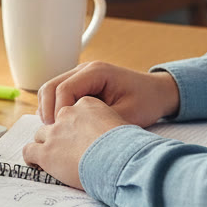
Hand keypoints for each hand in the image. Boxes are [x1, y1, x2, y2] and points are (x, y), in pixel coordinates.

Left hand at [22, 97, 129, 189]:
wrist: (121, 160)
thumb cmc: (128, 145)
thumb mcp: (122, 123)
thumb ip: (108, 121)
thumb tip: (107, 133)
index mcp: (87, 103)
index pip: (73, 109)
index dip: (75, 123)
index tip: (80, 136)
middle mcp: (68, 114)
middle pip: (55, 120)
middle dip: (59, 133)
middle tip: (67, 148)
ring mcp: (55, 132)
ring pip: (40, 134)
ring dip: (45, 144)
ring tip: (53, 157)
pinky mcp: (46, 152)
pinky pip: (29, 150)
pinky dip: (31, 157)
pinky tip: (38, 164)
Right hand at [37, 61, 179, 127]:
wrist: (158, 93)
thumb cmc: (146, 101)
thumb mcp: (126, 115)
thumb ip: (100, 122)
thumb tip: (75, 136)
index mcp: (96, 72)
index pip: (64, 89)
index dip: (58, 112)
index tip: (61, 132)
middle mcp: (85, 69)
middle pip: (51, 86)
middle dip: (47, 111)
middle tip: (52, 134)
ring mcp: (80, 75)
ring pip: (50, 90)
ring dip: (48, 110)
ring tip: (55, 132)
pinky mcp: (80, 85)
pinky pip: (58, 94)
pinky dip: (55, 109)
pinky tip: (61, 126)